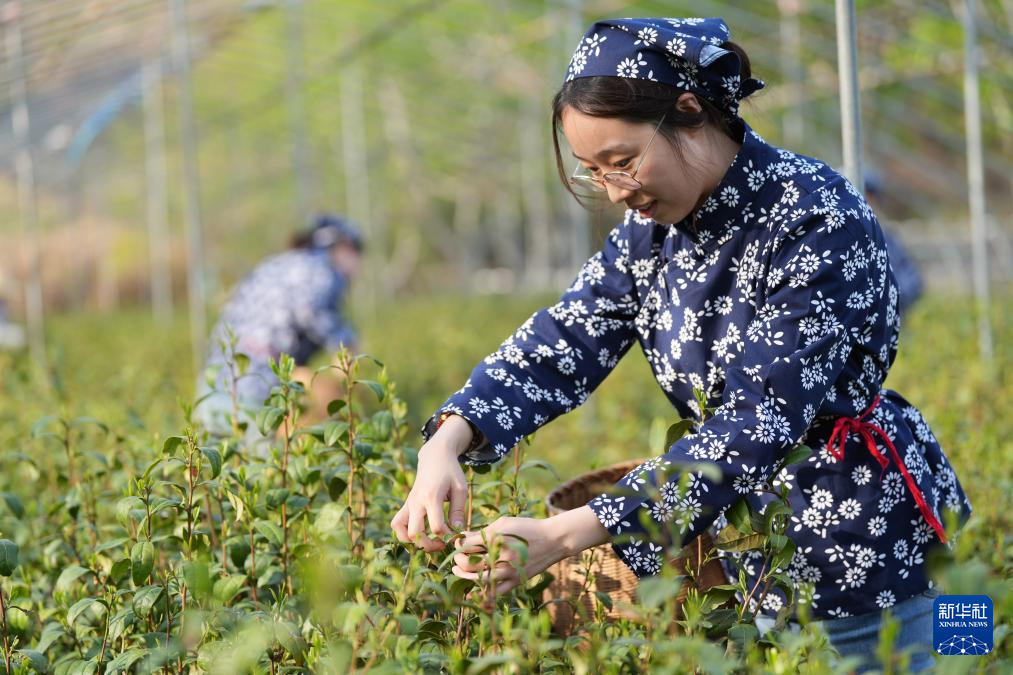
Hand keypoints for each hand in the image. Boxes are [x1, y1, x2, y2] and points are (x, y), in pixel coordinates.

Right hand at [390, 415, 471, 551]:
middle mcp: (416, 501)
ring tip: (427, 541)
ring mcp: (408, 503)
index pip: (436, 526)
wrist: (434, 457)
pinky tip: (418, 534)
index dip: (447, 536)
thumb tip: (456, 531)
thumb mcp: (460, 489)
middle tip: (442, 544)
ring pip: (399, 529)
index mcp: (432, 497)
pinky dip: (404, 533)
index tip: (456, 534)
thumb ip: (458, 511)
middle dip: (428, 545)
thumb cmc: (450, 472)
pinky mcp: (406, 504)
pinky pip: (397, 522)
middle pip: (414, 533)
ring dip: (412, 541)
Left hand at [452, 506, 609, 596]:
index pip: (466, 545)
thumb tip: (463, 538)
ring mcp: (508, 570)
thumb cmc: (527, 528)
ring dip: (463, 576)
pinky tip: (469, 594)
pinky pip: (494, 592)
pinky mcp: (515, 581)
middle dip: (458, 560)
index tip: (457, 543)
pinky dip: (480, 595)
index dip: (457, 545)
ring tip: (457, 571)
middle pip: (468, 563)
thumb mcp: (504, 523)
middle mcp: (500, 556)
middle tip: (456, 557)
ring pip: (478, 579)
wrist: (553, 540)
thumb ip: (483, 531)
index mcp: (496, 538)